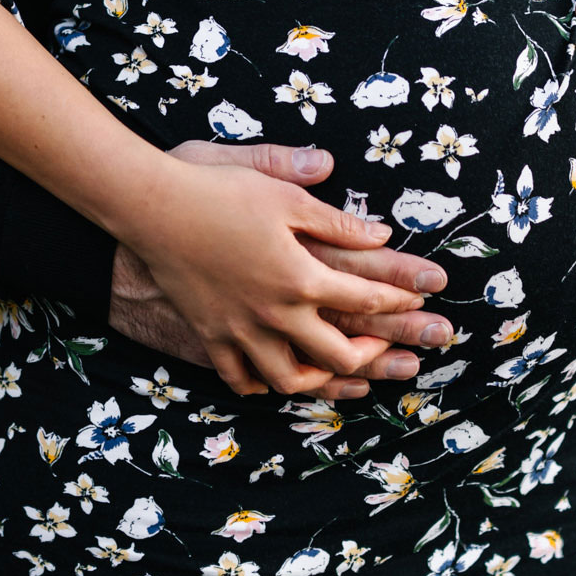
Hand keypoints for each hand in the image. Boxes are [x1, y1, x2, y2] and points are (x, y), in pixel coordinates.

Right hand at [108, 142, 450, 398]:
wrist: (151, 208)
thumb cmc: (219, 191)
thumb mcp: (282, 194)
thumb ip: (335, 219)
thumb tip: (381, 233)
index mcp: (300, 275)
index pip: (363, 298)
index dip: (400, 299)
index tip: (424, 299)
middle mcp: (275, 313)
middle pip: (337, 354)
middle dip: (373, 354)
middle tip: (391, 347)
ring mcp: (241, 331)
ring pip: (290, 379)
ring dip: (323, 382)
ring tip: (339, 372)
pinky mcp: (211, 336)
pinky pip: (241, 378)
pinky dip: (262, 384)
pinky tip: (274, 379)